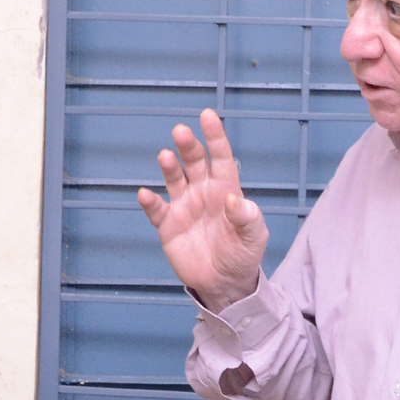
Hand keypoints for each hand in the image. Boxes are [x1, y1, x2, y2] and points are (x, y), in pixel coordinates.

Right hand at [137, 109, 268, 312]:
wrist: (224, 283)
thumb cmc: (242, 255)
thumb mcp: (253, 238)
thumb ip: (247, 218)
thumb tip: (233, 200)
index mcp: (226, 190)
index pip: (221, 158)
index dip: (215, 137)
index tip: (207, 116)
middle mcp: (202, 192)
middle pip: (194, 162)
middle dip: (188, 146)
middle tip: (181, 131)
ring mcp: (183, 207)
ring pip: (174, 179)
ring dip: (169, 167)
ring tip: (165, 156)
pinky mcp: (168, 225)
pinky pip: (157, 210)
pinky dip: (150, 202)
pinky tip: (146, 195)